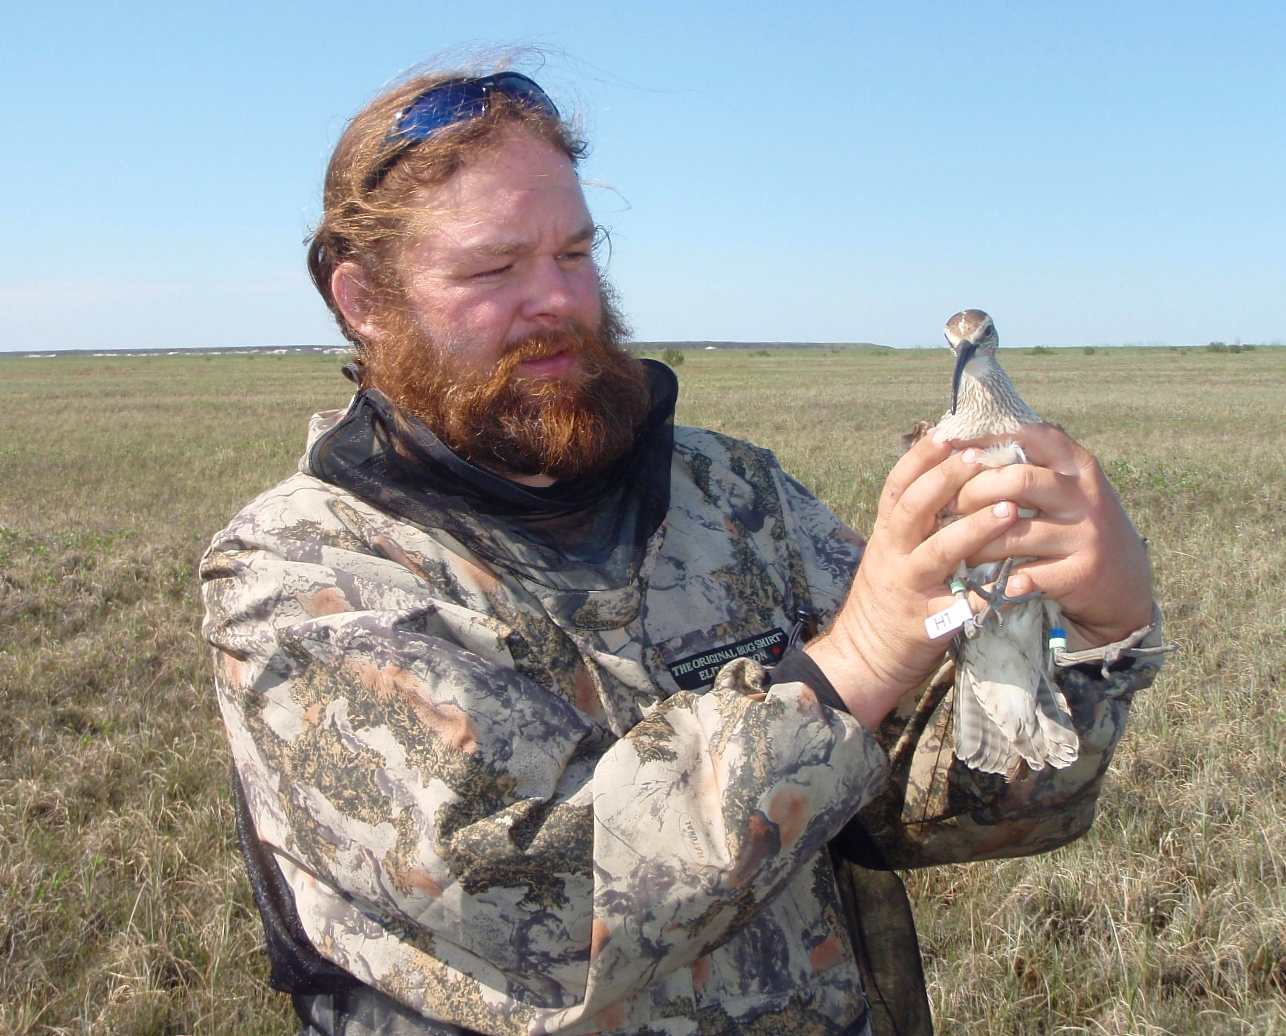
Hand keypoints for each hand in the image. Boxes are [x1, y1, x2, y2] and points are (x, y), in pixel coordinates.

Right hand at [804, 435, 1020, 728]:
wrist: (863, 656)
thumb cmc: (887, 596)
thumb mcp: (890, 552)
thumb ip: (914, 521)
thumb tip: (946, 473)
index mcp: (885, 535)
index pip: (897, 486)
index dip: (920, 458)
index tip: (946, 431)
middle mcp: (892, 556)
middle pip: (914, 509)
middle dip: (946, 480)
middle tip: (980, 457)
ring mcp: (909, 588)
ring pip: (938, 552)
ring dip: (973, 529)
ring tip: (1007, 509)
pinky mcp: (927, 622)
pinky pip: (964, 604)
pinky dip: (991, 593)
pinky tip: (1020, 582)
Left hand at [942, 422, 1153, 652]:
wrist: (1124, 583)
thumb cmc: (1076, 526)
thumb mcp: (1067, 489)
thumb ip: (1031, 465)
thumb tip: (966, 445)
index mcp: (1077, 466)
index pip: (1030, 436)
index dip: (987, 437)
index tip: (954, 446)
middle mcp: (1085, 495)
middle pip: (1018, 480)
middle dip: (974, 492)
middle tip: (949, 506)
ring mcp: (1086, 534)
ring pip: (1015, 532)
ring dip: (978, 542)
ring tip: (958, 548)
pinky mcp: (1081, 572)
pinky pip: (1028, 574)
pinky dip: (1002, 579)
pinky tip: (988, 580)